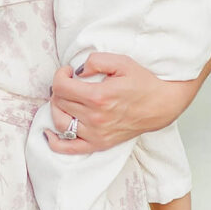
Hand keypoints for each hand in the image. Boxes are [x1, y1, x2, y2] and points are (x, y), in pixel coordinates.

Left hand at [47, 52, 198, 153]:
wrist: (161, 105)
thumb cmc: (142, 83)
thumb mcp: (122, 62)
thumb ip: (96, 61)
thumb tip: (77, 71)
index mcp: (98, 96)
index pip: (61, 86)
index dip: (60, 75)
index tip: (68, 71)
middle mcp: (95, 117)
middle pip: (59, 102)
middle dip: (60, 88)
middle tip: (69, 83)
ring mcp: (96, 133)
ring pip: (60, 121)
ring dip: (57, 108)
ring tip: (65, 100)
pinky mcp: (99, 144)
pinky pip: (70, 148)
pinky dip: (55, 142)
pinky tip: (49, 132)